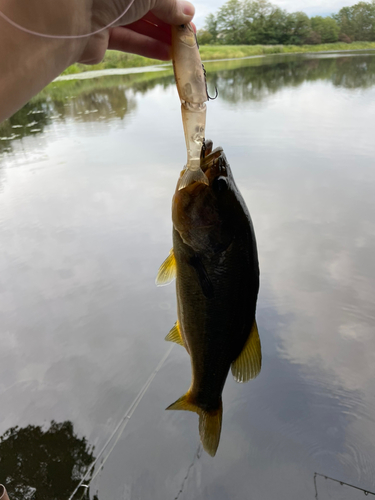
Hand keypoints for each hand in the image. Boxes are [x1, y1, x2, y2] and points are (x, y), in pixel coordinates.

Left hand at [78, 0, 194, 63]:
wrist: (70, 13)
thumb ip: (170, 3)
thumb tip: (187, 13)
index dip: (172, 3)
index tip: (187, 16)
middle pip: (145, 6)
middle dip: (169, 20)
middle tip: (188, 35)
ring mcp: (103, 12)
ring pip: (137, 24)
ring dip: (161, 36)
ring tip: (182, 49)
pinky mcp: (98, 35)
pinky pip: (127, 40)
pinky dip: (147, 46)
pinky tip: (166, 54)